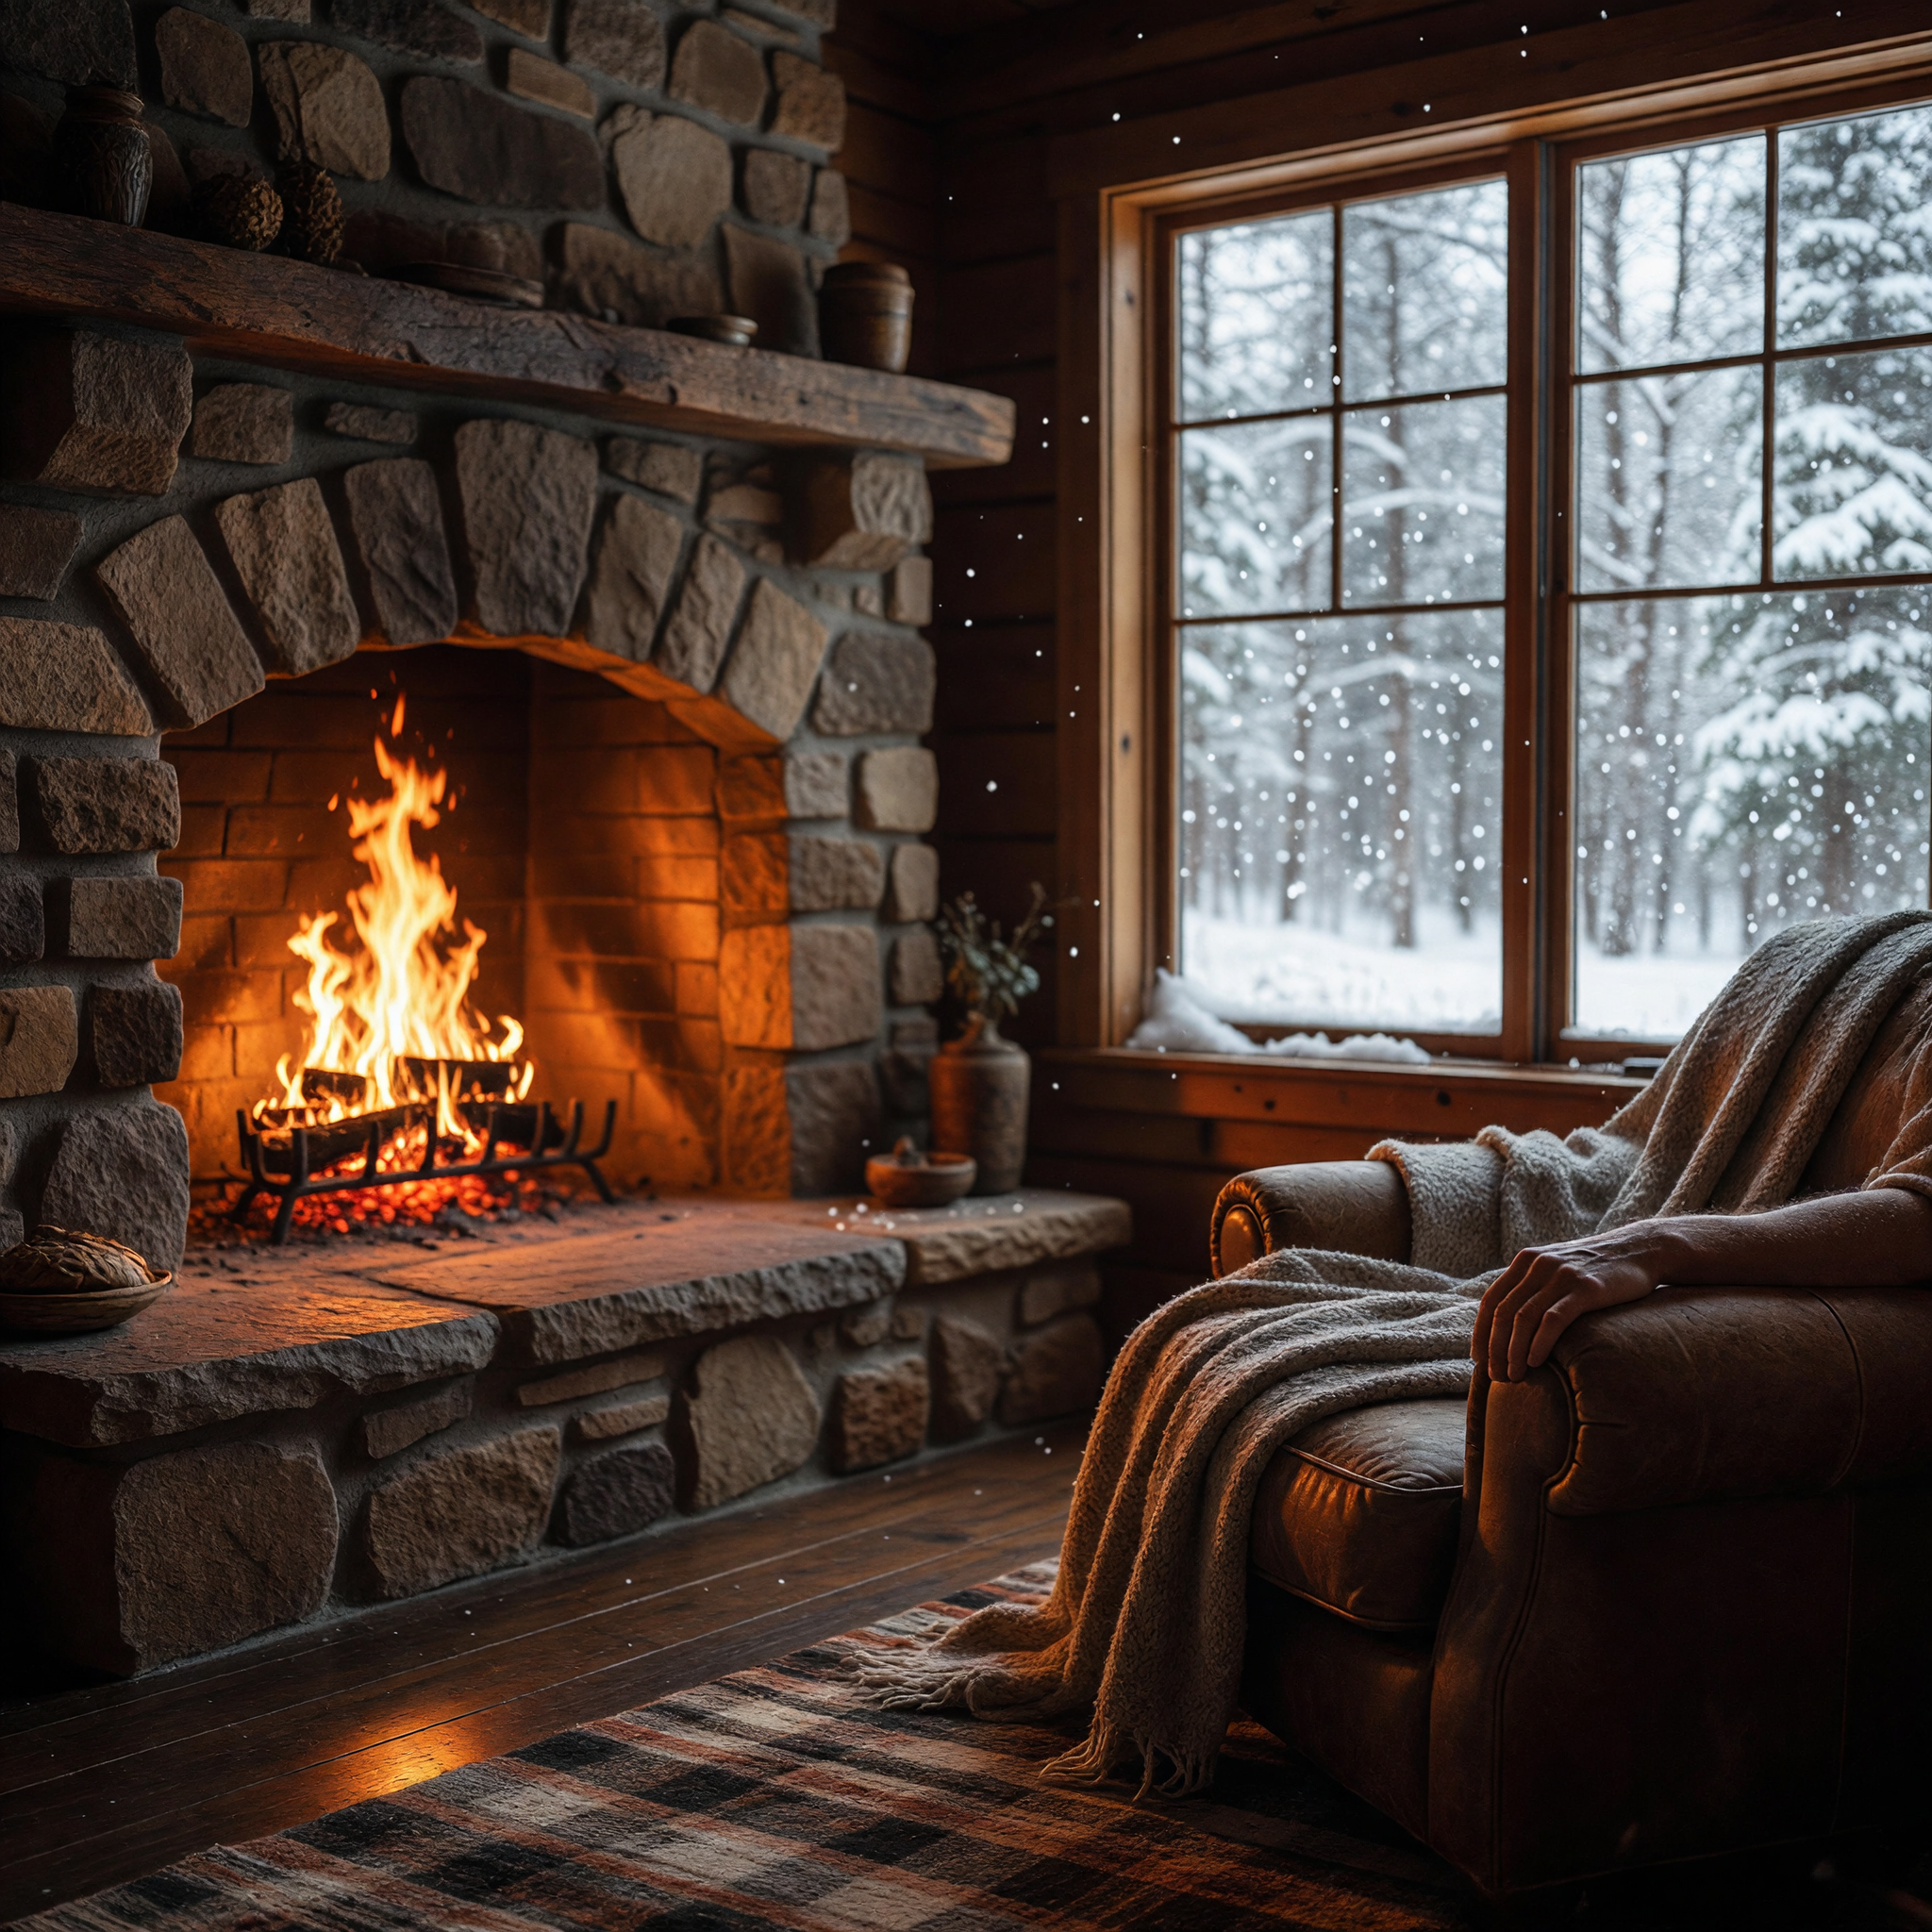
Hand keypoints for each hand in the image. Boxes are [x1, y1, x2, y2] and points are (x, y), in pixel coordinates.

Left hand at [1472, 1223, 1674, 1381]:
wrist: (1639, 1249)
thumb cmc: (1595, 1268)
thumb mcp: (1556, 1267)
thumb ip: (1532, 1286)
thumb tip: (1508, 1322)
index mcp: (1525, 1261)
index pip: (1491, 1301)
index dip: (1481, 1332)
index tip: (1478, 1359)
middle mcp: (1538, 1265)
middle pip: (1503, 1313)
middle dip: (1494, 1348)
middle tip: (1495, 1376)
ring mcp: (1561, 1275)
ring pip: (1523, 1318)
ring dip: (1513, 1352)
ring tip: (1513, 1376)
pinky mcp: (1585, 1288)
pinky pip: (1552, 1319)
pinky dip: (1539, 1343)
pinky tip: (1534, 1362)